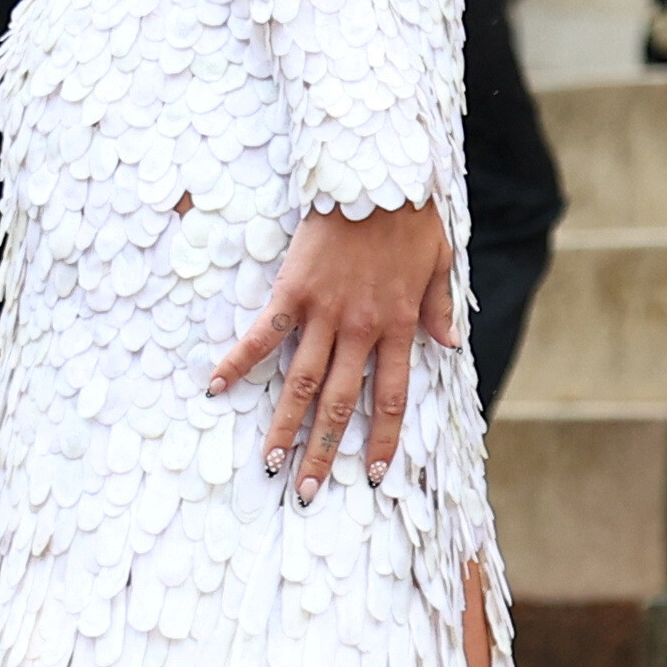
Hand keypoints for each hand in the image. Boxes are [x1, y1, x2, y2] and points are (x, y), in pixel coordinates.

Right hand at [208, 201, 456, 499]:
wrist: (376, 174)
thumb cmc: (410, 215)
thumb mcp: (439, 262)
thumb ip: (440, 307)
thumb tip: (449, 344)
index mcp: (400, 327)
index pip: (391, 400)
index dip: (380, 440)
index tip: (371, 476)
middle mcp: (361, 329)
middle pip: (339, 404)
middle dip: (323, 452)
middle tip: (306, 492)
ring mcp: (324, 313)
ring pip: (301, 382)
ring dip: (284, 426)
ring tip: (269, 463)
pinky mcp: (293, 291)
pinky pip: (263, 335)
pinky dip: (239, 361)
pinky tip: (216, 386)